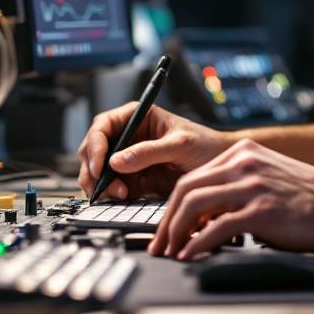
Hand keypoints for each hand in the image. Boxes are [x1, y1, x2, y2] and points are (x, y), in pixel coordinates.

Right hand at [77, 103, 233, 200]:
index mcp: (138, 117)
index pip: (103, 126)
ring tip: (118, 193)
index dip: (96, 145)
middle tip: (102, 185)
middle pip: (94, 149)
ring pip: (98, 170)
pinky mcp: (134, 179)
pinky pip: (112, 186)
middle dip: (93, 168)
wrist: (220, 168)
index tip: (101, 165)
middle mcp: (129, 136)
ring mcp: (129, 159)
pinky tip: (122, 197)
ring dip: (100, 183)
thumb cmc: (206, 145)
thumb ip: (149, 151)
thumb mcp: (180, 145)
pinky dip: (110, 193)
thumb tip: (116, 161)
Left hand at [148, 138, 313, 259]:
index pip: (192, 177)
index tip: (166, 229)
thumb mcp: (269, 181)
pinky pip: (216, 228)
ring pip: (194, 205)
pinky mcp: (262, 209)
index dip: (172, 207)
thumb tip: (207, 219)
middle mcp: (244, 162)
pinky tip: (192, 256)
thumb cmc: (313, 201)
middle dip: (166, 221)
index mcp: (244, 153)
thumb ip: (238, 190)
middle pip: (185, 189)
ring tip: (172, 253)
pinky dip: (197, 245)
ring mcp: (253, 184)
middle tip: (159, 245)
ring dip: (176, 233)